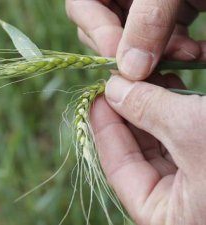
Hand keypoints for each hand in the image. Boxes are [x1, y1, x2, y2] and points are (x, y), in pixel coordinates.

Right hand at [66, 0, 205, 79]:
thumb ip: (148, 20)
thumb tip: (130, 70)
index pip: (82, 6)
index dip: (97, 32)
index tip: (121, 61)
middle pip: (103, 29)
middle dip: (129, 50)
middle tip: (149, 64)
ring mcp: (143, 8)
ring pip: (132, 43)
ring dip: (156, 56)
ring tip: (187, 54)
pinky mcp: (165, 19)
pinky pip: (158, 43)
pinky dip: (176, 52)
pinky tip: (196, 52)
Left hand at [90, 74, 205, 224]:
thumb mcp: (192, 130)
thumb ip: (148, 110)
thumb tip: (112, 89)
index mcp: (163, 216)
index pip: (119, 168)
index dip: (105, 128)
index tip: (96, 95)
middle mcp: (177, 204)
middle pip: (137, 153)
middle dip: (129, 112)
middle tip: (121, 81)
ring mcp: (194, 185)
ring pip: (159, 142)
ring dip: (151, 107)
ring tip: (146, 77)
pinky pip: (180, 138)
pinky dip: (173, 111)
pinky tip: (169, 86)